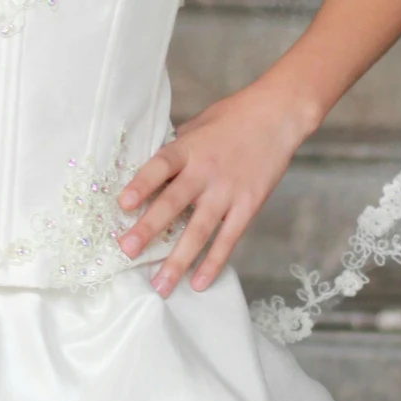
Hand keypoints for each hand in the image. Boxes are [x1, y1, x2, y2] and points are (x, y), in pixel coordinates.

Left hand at [114, 83, 312, 298]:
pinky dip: (213, 262)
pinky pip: (228, 239)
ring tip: (160, 285)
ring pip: (199, 230)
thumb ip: (174, 150)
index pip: (160, 166)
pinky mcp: (248, 205)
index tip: (122, 204)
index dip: (141, 185)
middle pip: (173, 203)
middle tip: (127, 251)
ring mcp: (228, 191)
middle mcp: (205, 172)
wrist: (277, 116)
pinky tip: (198, 283)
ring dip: (178, 260)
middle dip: (148, 228)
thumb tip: (146, 174)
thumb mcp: (196, 126)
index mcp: (188, 149)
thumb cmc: (232, 118)